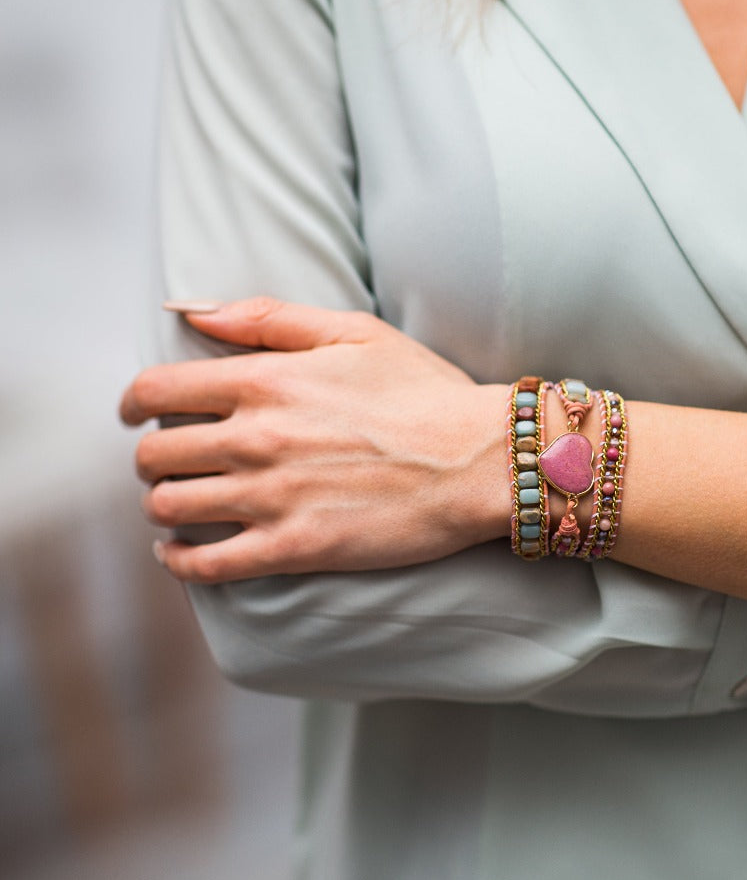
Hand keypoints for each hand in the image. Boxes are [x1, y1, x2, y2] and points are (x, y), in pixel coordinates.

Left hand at [120, 297, 508, 581]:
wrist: (480, 460)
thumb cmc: (424, 392)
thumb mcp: (354, 332)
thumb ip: (270, 319)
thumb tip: (197, 314)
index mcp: (264, 381)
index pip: (156, 392)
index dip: (133, 404)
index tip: (138, 414)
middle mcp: (256, 438)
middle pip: (154, 454)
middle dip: (152, 457)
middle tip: (173, 462)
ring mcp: (271, 497)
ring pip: (169, 508)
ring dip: (164, 505)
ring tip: (180, 504)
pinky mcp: (293, 549)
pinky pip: (204, 565)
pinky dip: (179, 561)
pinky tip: (181, 553)